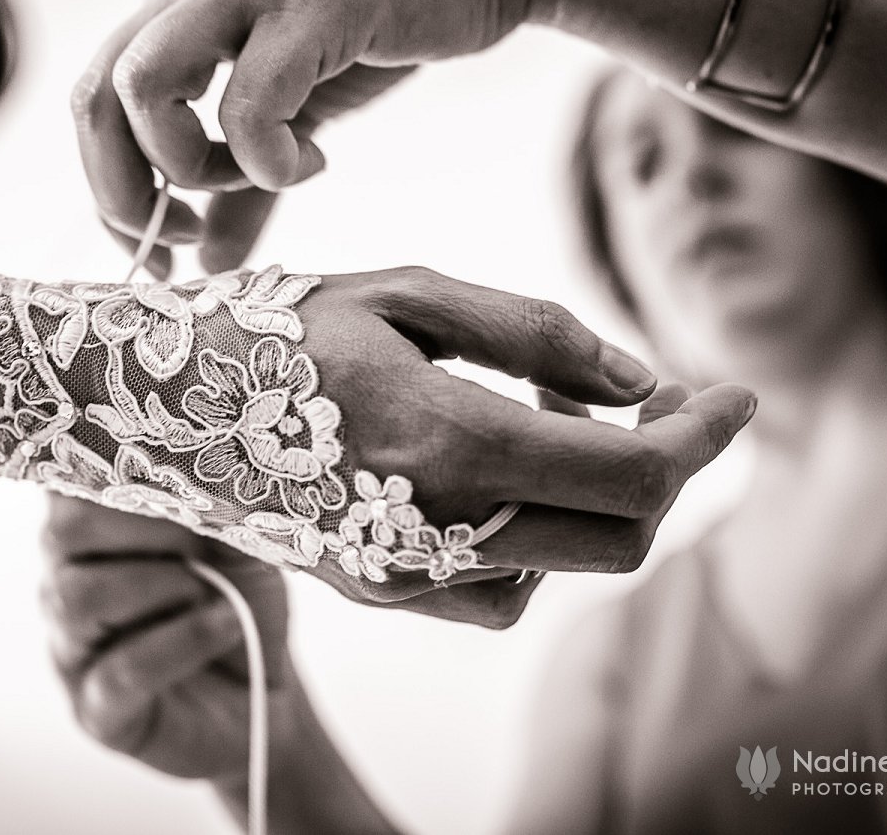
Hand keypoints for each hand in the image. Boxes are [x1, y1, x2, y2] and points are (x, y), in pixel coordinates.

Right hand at [41, 492, 290, 781]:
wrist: (267, 691)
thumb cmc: (242, 601)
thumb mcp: (241, 539)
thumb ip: (215, 499)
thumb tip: (213, 455)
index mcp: (91, 531)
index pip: (63, 480)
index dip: (104, 465)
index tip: (161, 465)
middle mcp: (65, 582)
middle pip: (61, 532)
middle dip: (142, 527)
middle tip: (198, 541)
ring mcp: (72, 649)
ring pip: (79, 597)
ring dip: (162, 586)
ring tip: (212, 592)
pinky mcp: (96, 711)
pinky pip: (120, 671)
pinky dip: (183, 640)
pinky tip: (225, 624)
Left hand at [71, 0, 537, 275]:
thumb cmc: (385, 19)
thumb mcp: (301, 107)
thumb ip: (247, 184)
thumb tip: (212, 261)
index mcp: (180, 5)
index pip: (93, 104)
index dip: (110, 194)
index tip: (159, 256)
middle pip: (96, 98)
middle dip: (125, 193)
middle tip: (182, 240)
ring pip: (147, 86)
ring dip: (187, 165)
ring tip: (258, 180)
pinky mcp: (313, 2)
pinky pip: (249, 98)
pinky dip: (268, 157)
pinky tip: (313, 160)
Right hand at [291, 267, 754, 613]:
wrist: (148, 407)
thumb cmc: (274, 326)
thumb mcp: (402, 292)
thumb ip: (533, 334)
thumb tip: (641, 382)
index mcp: (450, 440)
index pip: (633, 472)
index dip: (704, 437)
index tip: (739, 394)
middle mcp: (434, 529)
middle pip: (616, 536)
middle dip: (658, 469)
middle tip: (644, 401)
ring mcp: (402, 576)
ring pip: (563, 567)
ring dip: (587, 501)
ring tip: (537, 419)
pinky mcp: (376, 594)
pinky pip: (498, 589)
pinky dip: (526, 537)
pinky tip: (482, 475)